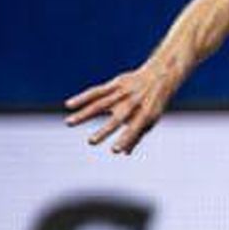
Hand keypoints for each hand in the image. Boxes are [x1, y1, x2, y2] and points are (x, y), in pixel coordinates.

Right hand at [64, 64, 178, 154]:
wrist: (160, 75)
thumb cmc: (153, 103)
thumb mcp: (151, 119)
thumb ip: (137, 135)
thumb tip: (124, 153)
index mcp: (146, 113)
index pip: (135, 129)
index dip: (126, 140)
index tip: (115, 151)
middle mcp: (134, 103)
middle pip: (117, 118)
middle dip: (104, 130)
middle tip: (90, 142)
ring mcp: (124, 92)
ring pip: (101, 103)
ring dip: (84, 113)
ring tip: (68, 123)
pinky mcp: (116, 83)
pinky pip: (96, 91)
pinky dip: (83, 97)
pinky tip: (69, 105)